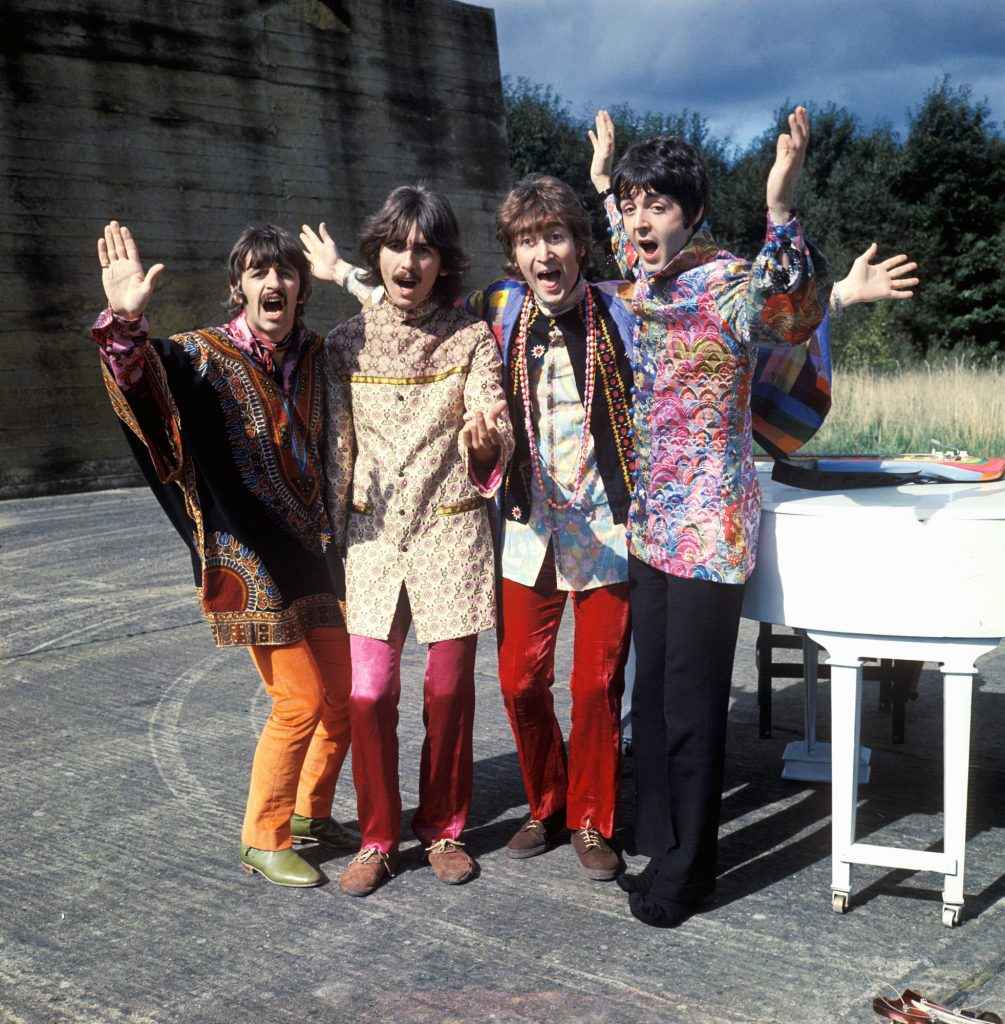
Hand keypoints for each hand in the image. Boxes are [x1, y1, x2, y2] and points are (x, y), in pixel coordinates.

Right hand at [97, 221, 163, 319]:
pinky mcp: (108, 274)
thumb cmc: (140, 302)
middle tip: (114, 222)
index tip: (124, 228)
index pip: (131, 249)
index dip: (127, 239)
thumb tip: (162, 266)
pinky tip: (102, 241)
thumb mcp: (147, 289)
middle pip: (120, 247)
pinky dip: (102, 250)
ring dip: (110, 239)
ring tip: (107, 227)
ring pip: (112, 251)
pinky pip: (104, 259)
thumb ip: (153, 276)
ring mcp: (116, 269)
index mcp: (135, 267)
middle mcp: (126, 265)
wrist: (127, 311)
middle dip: (117, 235)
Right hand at [300, 222, 340, 282]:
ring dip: (301, 250)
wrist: (335, 270)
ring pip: (305, 254)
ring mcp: (313, 260)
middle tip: (301, 234)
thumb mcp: (329, 244)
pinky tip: (297, 259)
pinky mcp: (312, 268)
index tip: (304, 226)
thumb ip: (324, 235)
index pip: (312, 237)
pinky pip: (305, 263)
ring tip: (296, 246)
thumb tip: (322, 223)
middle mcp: (316, 252)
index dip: (308, 232)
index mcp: (319, 246)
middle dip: (305, 240)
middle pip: (309, 244)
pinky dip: (301, 261)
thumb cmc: (333, 256)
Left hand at [460, 399, 506, 465]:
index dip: (492, 430)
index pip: (495, 436)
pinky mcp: (468, 446)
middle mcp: (486, 444)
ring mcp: (477, 446)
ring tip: (472, 419)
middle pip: (484, 435)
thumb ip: (496, 412)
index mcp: (495, 440)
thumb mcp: (492, 421)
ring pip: (475, 436)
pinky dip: (466, 433)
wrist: (478, 444)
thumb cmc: (486, 430)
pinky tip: (466, 427)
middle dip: (481, 423)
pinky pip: (466, 440)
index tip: (490, 422)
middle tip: (479, 411)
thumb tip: (504, 402)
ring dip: (474, 426)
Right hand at [588, 109, 614, 192]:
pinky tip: (589, 131)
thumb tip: (609, 137)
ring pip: (600, 134)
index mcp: (609, 145)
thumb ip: (607, 147)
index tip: (603, 112)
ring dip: (599, 125)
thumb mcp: (605, 158)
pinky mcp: (598, 153)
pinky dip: (593, 136)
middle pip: (606, 129)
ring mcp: (602, 149)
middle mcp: (607, 145)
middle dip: (604, 120)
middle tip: (601, 111)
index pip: (608, 129)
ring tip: (597, 117)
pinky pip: (595, 142)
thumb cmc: (602, 170)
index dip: (606, 121)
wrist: (601, 180)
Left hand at [766, 106, 809, 223]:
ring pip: (799, 142)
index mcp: (797, 155)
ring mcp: (795, 163)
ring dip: (796, 128)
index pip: (801, 136)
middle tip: (800, 107)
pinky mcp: (789, 169)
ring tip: (792, 115)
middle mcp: (799, 157)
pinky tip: (786, 135)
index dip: (801, 123)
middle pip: (803, 136)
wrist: (779, 201)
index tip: (798, 110)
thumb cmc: (779, 183)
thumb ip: (782, 149)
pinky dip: (790, 144)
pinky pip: (792, 154)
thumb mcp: (780, 162)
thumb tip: (783, 135)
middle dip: (802, 122)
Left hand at [834, 243, 918, 306]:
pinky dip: (904, 294)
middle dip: (906, 268)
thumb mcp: (862, 261)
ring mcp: (884, 286)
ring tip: (917, 280)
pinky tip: (911, 293)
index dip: (897, 260)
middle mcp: (883, 277)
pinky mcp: (884, 293)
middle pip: (897, 272)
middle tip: (915, 265)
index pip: (890, 263)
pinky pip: (896, 294)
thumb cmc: (854, 275)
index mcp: (878, 269)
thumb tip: (874, 244)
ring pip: (899, 283)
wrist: (851, 288)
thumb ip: (869, 253)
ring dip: (908, 282)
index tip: (905, 256)